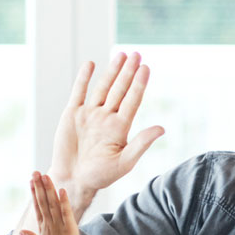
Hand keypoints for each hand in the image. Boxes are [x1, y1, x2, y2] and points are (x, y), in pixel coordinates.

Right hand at [17, 172, 78, 234]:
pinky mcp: (69, 229)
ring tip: (45, 176)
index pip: (38, 207)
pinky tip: (62, 190)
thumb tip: (20, 231)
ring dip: (49, 189)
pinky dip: (64, 202)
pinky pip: (66, 213)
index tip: (32, 181)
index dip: (35, 193)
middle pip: (43, 202)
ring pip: (52, 204)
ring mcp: (58, 226)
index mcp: (42, 228)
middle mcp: (48, 225)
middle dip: (39, 186)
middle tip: (35, 172)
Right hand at [47, 52, 164, 194]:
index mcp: (120, 127)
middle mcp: (106, 117)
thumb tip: (162, 128)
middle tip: (136, 54)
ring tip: (121, 55)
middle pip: (119, 89)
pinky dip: (84, 78)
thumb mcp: (124, 162)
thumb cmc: (100, 176)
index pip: (132, 100)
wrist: (72, 180)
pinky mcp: (72, 114)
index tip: (145, 67)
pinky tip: (91, 64)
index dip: (139, 84)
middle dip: (128, 71)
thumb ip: (140, 144)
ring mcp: (89, 114)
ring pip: (102, 87)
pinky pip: (79, 92)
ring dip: (111, 71)